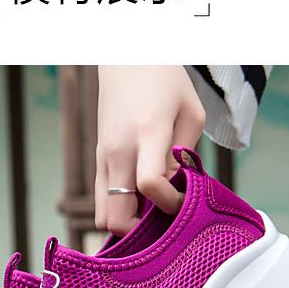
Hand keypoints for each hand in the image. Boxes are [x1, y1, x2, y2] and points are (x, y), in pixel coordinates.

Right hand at [95, 66, 205, 235]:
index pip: (151, 185)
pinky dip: (120, 209)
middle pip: (115, 216)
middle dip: (141, 230)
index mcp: (146, 132)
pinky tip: (141, 199)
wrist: (126, 57)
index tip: (184, 199)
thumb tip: (177, 190)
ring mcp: (102, 157)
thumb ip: (185, 155)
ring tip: (153, 210)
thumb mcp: (190, 112)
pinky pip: (102, 200)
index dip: (170, 203)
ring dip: (127, 222)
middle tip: (164, 218)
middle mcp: (117, 150)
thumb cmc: (166, 81)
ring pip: (102, 215)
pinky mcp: (98, 160)